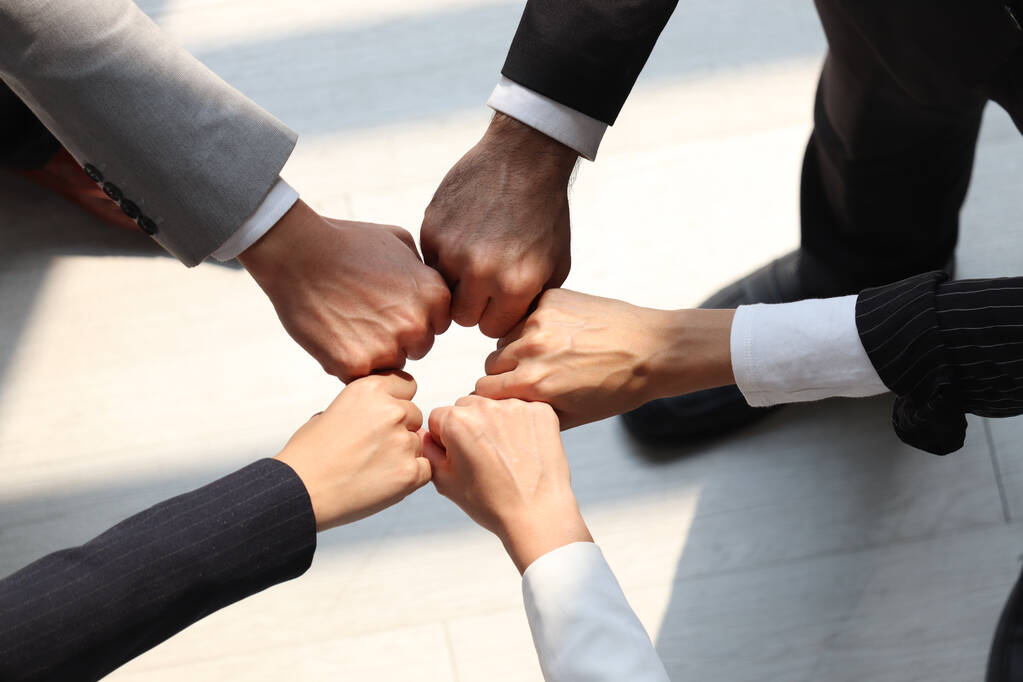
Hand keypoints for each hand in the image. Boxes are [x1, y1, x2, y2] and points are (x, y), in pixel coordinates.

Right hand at [240, 200, 450, 381]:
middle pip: (417, 347)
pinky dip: (347, 364)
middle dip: (396, 337)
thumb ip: (423, 271)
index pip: (437, 324)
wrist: (297, 252)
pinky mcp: (355, 365)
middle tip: (364, 315)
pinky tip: (332, 337)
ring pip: (391, 365)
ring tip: (347, 324)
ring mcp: (387, 347)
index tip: (388, 304)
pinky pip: (361, 377)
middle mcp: (417, 324)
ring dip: (373, 353)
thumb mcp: (399, 242)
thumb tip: (431, 290)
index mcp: (434, 295)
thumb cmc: (347, 242)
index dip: (412, 317)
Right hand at [274, 372, 430, 530]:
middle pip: (414, 415)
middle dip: (400, 429)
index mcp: (371, 389)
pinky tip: (383, 482)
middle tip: (372, 449)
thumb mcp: (331, 411)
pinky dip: (410, 477)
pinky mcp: (409, 473)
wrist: (300, 491)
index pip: (407, 386)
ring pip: (418, 444)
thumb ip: (363, 408)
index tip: (383, 418)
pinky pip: (425, 470)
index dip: (397, 402)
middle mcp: (391, 411)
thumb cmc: (309, 454)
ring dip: (403, 454)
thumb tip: (378, 412)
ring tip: (371, 469)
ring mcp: (403, 442)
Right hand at [421, 113, 577, 337]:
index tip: (501, 299)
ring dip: (455, 279)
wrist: (523, 158)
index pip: (492, 329)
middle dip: (473, 303)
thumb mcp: (555, 263)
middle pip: (462, 317)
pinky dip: (443, 254)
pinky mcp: (432, 229)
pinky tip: (463, 235)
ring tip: (474, 255)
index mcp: (516, 285)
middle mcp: (481, 272)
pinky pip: (429, 261)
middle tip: (484, 281)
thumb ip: (531, 300)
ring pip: (441, 290)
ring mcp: (452, 249)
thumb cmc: (545, 213)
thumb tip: (509, 327)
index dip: (497, 315)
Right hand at [424, 396, 590, 572]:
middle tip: (483, 457)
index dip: (445, 439)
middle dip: (469, 426)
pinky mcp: (541, 411)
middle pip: (466, 407)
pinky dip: (522, 425)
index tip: (461, 457)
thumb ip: (429, 452)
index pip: (439, 417)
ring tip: (505, 455)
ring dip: (495, 423)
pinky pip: (523, 410)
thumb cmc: (492, 503)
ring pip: (495, 406)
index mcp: (457, 421)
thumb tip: (426, 434)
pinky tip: (524, 449)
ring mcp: (516, 406)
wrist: (537, 515)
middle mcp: (485, 406)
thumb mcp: (446, 482)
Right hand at [474, 289, 735, 428]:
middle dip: (504, 373)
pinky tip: (560, 334)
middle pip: (491, 364)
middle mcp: (531, 349)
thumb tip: (502, 411)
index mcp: (534, 383)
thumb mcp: (573, 416)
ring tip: (549, 355)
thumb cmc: (617, 388)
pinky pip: (523, 315)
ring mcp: (539, 320)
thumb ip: (531, 414)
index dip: (493, 397)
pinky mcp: (549, 299)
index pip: (483, 390)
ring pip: (504, 338)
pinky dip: (533, 325)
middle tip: (532, 376)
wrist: (652, 349)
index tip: (506, 396)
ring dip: (517, 348)